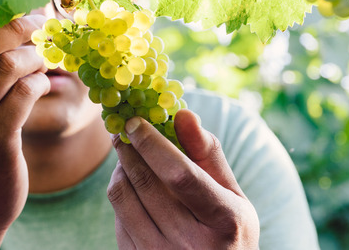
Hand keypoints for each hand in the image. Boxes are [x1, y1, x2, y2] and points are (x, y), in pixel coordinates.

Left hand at [108, 109, 258, 249]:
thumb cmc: (227, 228)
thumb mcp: (231, 194)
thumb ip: (207, 153)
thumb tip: (182, 113)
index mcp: (224, 220)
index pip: (180, 174)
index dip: (153, 144)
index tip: (135, 121)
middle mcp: (191, 243)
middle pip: (144, 180)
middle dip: (128, 147)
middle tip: (123, 129)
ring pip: (122, 195)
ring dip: (120, 167)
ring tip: (128, 155)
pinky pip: (117, 215)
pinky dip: (121, 192)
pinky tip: (132, 187)